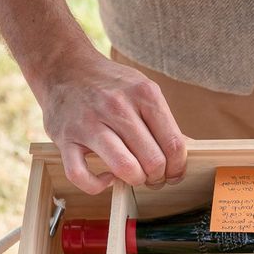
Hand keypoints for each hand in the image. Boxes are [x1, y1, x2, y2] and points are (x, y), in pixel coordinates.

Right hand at [41, 53, 186, 193]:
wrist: (64, 68)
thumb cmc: (110, 85)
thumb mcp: (143, 90)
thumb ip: (164, 121)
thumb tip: (189, 150)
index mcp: (144, 94)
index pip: (174, 144)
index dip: (178, 167)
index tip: (173, 173)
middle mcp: (117, 106)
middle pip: (153, 160)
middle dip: (158, 177)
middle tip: (153, 176)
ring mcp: (89, 123)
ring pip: (125, 168)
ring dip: (135, 181)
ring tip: (134, 176)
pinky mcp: (65, 139)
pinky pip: (81, 175)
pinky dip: (97, 185)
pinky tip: (106, 178)